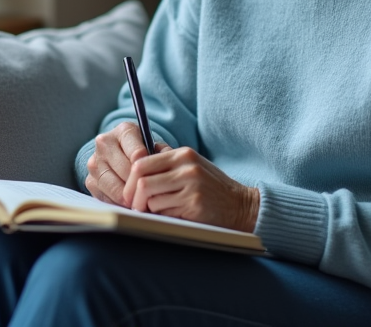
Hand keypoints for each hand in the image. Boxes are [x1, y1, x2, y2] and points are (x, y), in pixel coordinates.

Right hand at [85, 122, 160, 205]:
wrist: (122, 156)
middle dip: (139, 187)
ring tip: (142, 204)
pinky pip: (105, 197)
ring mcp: (94, 162)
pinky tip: (129, 205)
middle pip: (125, 171)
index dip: (149, 171)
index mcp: (124, 130)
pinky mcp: (89, 180)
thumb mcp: (155, 148)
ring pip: (114, 186)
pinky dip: (118, 204)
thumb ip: (163, 155)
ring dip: (129, 198)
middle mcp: (105, 142)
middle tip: (152, 198)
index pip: (137, 154)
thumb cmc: (143, 153)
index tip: (157, 182)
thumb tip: (169, 163)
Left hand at [124, 146, 260, 232]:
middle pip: (142, 181)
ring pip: (151, 199)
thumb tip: (135, 163)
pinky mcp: (194, 205)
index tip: (129, 192)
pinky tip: (173, 215)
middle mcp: (186, 168)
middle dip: (133, 197)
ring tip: (158, 211)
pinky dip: (162, 216)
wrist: (241, 205)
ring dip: (149, 209)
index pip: (142, 162)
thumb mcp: (192, 166)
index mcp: (183, 155)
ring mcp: (191, 186)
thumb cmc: (211, 187)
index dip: (130, 180)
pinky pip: (164, 212)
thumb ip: (167, 161)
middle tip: (135, 207)